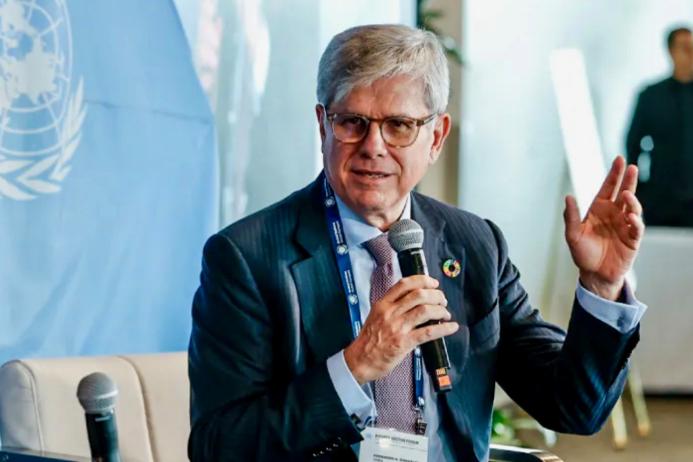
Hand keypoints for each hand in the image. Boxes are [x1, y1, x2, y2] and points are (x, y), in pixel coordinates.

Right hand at [343, 275, 458, 384]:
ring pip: (425, 310)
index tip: (433, 283)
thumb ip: (392, 306)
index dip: (423, 280)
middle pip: (419, 295)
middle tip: (442, 300)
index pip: (405, 284)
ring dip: (440, 310)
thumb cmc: (368, 340)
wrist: (360, 361)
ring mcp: (397, 327)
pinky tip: (451, 327)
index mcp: (383, 304)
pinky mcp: (404, 343)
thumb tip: (414, 300)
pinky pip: (428, 332)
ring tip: (445, 314)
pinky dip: (443, 329)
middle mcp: (390, 313)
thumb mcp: (375, 316)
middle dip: (436, 295)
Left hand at [563, 156, 644, 299]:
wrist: (594, 275)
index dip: (614, 174)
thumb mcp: (572, 235)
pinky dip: (635, 221)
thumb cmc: (582, 253)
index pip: (608, 188)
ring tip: (627, 195)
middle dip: (628, 180)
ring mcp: (624, 225)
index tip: (619, 159)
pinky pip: (637, 227)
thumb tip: (568, 197)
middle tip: (631, 167)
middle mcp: (613, 214)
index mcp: (599, 209)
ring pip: (632, 208)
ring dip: (631, 200)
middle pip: (623, 192)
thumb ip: (571, 217)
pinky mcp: (633, 239)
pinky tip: (631, 217)